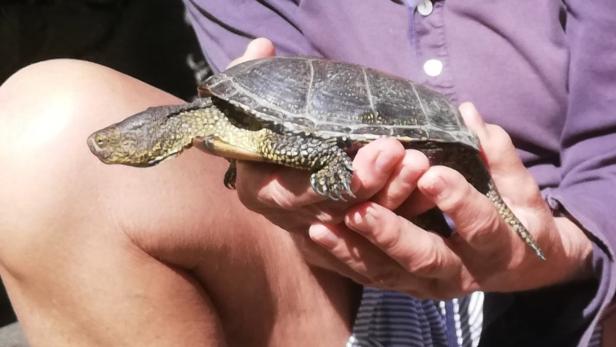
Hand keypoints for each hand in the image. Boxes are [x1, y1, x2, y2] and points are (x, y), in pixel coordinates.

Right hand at [228, 39, 438, 278]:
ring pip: (360, 218)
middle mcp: (289, 214)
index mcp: (261, 190)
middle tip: (401, 152)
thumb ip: (252, 77)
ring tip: (420, 163)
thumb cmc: (259, 126)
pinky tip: (427, 186)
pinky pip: (378, 224)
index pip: (296, 191)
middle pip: (334, 207)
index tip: (376, 148)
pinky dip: (404, 207)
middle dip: (370, 182)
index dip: (334, 175)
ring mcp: (318, 223)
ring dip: (393, 193)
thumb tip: (263, 46)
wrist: (266, 158)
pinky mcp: (344, 226)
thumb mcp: (251, 102)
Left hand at [308, 103, 593, 297]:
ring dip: (354, 251)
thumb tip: (468, 113)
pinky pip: (370, 277)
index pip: (480, 227)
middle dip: (391, 234)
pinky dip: (343, 259)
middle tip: (360, 210)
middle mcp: (461, 274)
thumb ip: (497, 155)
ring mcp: (428, 285)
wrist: (516, 265)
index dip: (457, 202)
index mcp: (498, 248)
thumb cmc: (519, 219)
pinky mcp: (405, 286)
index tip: (431, 173)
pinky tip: (317, 237)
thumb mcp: (519, 189)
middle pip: (425, 259)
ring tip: (322, 228)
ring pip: (388, 275)